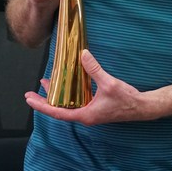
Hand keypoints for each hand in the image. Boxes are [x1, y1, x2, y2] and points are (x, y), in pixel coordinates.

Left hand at [24, 50, 148, 125]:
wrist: (141, 107)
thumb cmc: (126, 100)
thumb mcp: (109, 83)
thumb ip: (94, 69)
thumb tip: (83, 54)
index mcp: (85, 115)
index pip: (57, 112)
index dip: (42, 106)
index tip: (30, 99)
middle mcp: (85, 116)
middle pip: (59, 109)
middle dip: (45, 101)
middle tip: (30, 93)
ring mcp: (90, 112)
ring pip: (67, 105)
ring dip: (56, 95)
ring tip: (45, 84)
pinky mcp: (95, 107)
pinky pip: (76, 101)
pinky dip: (67, 93)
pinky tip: (65, 83)